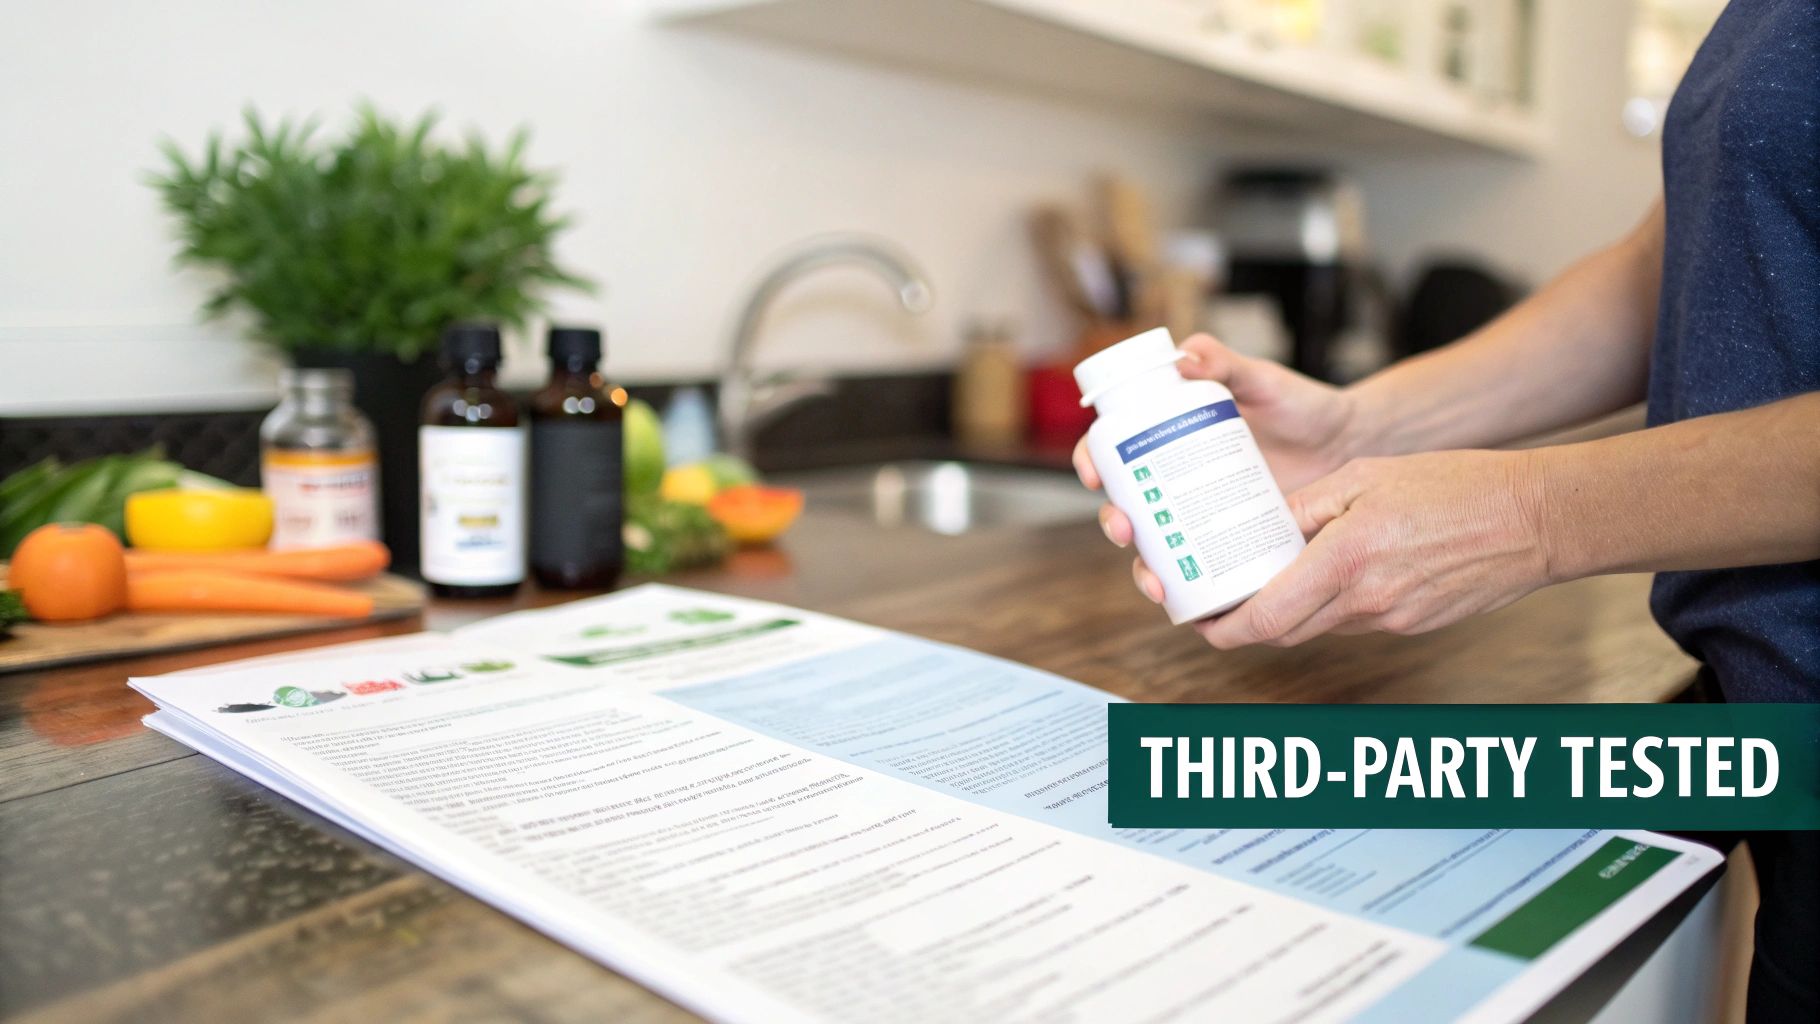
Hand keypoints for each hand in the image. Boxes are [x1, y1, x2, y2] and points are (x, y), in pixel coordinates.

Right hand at [1073, 333, 1359, 594]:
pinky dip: (1183, 587)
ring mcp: (1201, 512)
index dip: (1090, 460)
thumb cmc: (1301, 405)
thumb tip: (1185, 356)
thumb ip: (1225, 362)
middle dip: (1114, 521)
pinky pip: (1195, 567)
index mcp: (1170, 433)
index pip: (1114, 446)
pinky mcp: (1228, 540)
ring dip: (1142, 567)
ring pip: (1155, 543)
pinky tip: (1182, 600)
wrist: (1347, 443)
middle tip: (1125, 528)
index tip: (1091, 474)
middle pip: (1127, 502)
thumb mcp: (1260, 379)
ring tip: (1155, 582)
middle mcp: (1178, 476)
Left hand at [1195, 449, 1553, 647]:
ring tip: (1275, 578)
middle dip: (1246, 623)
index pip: (1266, 618)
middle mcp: (1366, 601)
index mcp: (1346, 560)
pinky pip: (1355, 620)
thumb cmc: (1455, 485)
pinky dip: (1333, 604)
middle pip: (1283, 631)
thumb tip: (1263, 529)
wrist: (1535, 519)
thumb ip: (1307, 507)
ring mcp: (1392, 619)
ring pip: (1319, 626)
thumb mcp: (1365, 476)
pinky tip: (1336, 573)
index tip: (1200, 622)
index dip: (1224, 629)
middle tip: (1221, 601)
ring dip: (1291, 610)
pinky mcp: (1413, 624)